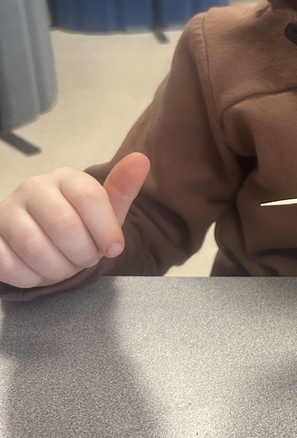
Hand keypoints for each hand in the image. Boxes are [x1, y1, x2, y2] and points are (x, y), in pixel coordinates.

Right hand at [0, 153, 149, 288]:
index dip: (106, 229)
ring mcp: (7, 211)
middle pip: (65, 226)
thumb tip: (141, 160)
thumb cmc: (78, 222)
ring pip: (36, 249)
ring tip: (65, 264)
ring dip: (58, 268)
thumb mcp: (105, 209)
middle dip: (82, 253)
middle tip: (85, 257)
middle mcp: (34, 188)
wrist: (41, 235)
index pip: (90, 198)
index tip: (113, 247)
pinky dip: (31, 278)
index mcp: (66, 178)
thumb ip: (123, 188)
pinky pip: (10, 265)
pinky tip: (40, 270)